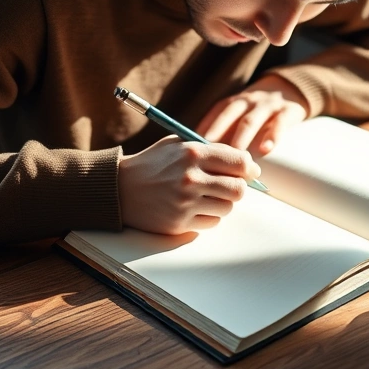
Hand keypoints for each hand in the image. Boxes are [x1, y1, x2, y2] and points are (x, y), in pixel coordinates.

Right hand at [118, 135, 260, 234]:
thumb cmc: (153, 164)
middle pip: (239, 189)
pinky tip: (194, 207)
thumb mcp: (177, 145)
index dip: (249, 168)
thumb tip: (246, 164)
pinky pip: (212, 222)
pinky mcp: (179, 224)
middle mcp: (190, 178)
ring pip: (227, 208)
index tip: (249, 172)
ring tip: (207, 196)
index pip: (239, 162)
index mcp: (192, 153)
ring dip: (222, 203)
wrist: (120, 189)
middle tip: (230, 186)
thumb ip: (209, 149)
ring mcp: (185, 203)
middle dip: (239, 188)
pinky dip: (209, 216)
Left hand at [197, 75, 308, 155]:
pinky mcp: (287, 112)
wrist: (291, 89)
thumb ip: (225, 129)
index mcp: (234, 102)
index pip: (216, 113)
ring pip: (251, 120)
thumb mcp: (241, 113)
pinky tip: (266, 149)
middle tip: (208, 152)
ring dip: (242, 138)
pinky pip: (279, 124)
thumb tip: (203, 152)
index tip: (194, 145)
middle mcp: (248, 101)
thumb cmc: (258, 110)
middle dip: (218, 132)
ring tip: (235, 156)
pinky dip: (272, 136)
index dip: (204, 127)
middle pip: (229, 114)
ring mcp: (267, 106)